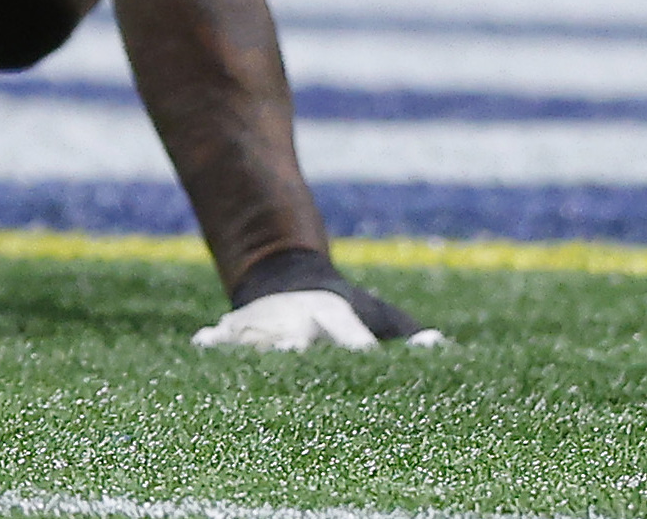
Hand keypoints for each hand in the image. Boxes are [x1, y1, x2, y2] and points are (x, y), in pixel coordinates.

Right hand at [191, 285, 445, 351]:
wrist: (286, 275)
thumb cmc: (340, 309)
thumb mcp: (374, 313)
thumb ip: (407, 334)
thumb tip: (441, 348)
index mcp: (332, 317)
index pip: (350, 339)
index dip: (360, 353)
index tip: (367, 365)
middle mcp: (295, 320)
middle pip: (294, 342)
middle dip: (296, 352)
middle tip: (297, 361)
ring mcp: (260, 325)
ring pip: (253, 343)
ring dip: (252, 355)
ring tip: (246, 369)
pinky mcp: (231, 331)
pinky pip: (217, 338)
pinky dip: (211, 342)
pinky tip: (205, 342)